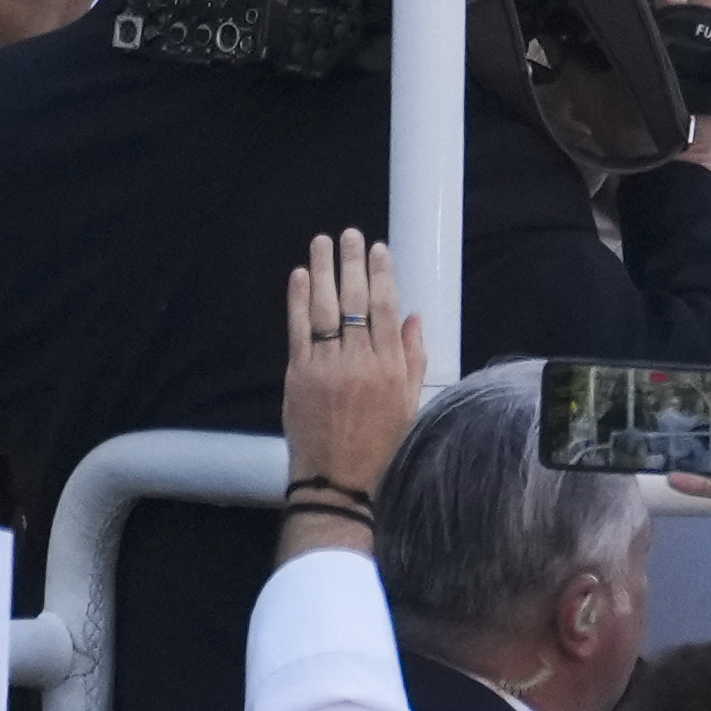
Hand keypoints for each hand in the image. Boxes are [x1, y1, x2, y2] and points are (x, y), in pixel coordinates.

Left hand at [280, 232, 425, 554]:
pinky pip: (298, 329)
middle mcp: (361, 361)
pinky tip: (298, 276)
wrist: (336, 476)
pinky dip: (297, 300)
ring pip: (325, 307)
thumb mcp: (409, 402)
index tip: (380, 249)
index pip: (387, 309)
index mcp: (391, 367)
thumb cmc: (379, 442)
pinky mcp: (299, 373)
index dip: (382, 275)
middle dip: (352, 263)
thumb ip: (414, 358)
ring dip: (322, 271)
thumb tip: (414, 318)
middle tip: (350, 234)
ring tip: (321, 243)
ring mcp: (327, 365)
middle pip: (355, 301)